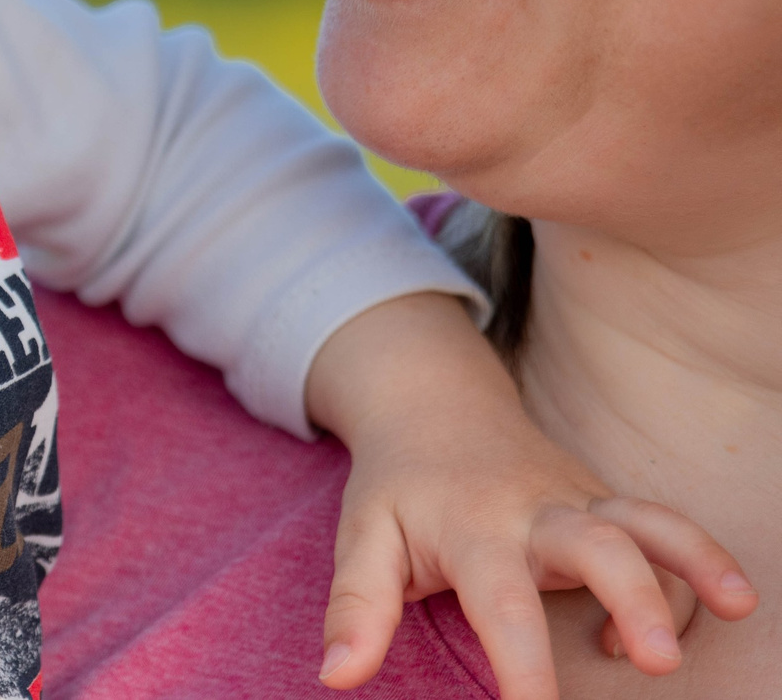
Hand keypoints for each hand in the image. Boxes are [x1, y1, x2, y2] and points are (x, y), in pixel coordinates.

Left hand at [310, 295, 756, 697]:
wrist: (431, 404)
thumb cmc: (398, 486)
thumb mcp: (363, 538)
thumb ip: (356, 608)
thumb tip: (337, 676)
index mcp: (471, 528)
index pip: (501, 604)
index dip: (520, 664)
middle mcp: (534, 511)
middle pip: (596, 544)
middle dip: (633, 598)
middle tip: (657, 661)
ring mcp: (577, 502)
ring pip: (646, 521)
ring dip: (694, 558)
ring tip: (739, 603)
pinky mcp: (604, 501)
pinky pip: (661, 527)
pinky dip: (693, 559)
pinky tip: (700, 610)